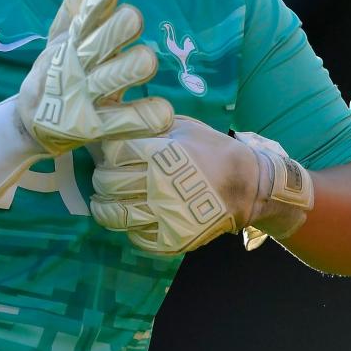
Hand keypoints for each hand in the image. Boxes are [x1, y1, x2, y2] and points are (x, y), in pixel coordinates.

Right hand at [0, 0, 173, 197]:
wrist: (29, 125)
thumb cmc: (55, 73)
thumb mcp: (60, 39)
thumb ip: (75, 6)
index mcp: (70, 44)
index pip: (83, 16)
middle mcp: (76, 68)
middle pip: (100, 43)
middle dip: (118, 28)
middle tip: (133, 19)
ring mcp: (84, 99)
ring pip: (115, 78)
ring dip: (132, 66)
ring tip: (146, 60)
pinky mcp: (94, 129)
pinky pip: (126, 122)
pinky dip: (146, 116)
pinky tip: (162, 111)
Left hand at [89, 117, 313, 254]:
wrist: (248, 186)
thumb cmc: (210, 150)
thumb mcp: (181, 126)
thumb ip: (147, 123)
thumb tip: (110, 113)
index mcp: (161, 154)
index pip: (112, 153)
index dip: (106, 151)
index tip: (110, 152)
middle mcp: (160, 185)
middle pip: (107, 183)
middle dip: (103, 177)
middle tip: (108, 176)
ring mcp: (166, 215)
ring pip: (113, 214)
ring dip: (105, 206)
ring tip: (108, 199)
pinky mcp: (172, 238)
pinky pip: (135, 236)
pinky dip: (129, 228)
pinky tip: (133, 217)